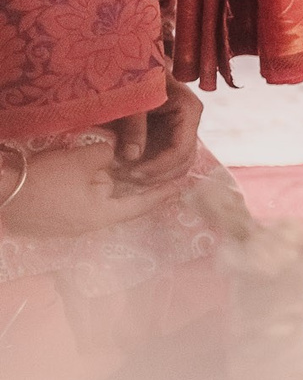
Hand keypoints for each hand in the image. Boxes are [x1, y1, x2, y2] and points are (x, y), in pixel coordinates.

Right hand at [2, 133, 165, 238]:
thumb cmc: (44, 180)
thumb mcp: (81, 161)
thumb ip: (106, 156)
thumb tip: (113, 155)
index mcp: (101, 215)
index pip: (140, 205)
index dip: (161, 193)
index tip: (181, 186)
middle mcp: (87, 224)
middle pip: (113, 196)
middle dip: (112, 176)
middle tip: (116, 158)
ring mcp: (66, 224)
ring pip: (90, 195)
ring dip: (91, 178)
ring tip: (82, 161)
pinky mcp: (49, 218)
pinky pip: (72, 198)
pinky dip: (76, 183)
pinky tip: (67, 169)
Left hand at [110, 83, 203, 194]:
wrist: (123, 62)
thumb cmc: (130, 73)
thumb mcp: (130, 96)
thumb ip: (133, 125)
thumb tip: (132, 156)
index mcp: (188, 109)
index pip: (181, 148)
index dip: (159, 166)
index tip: (132, 173)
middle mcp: (189, 123)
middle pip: (183, 161)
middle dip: (157, 175)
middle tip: (126, 179)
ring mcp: (179, 131)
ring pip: (176, 165)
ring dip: (154, 176)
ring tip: (125, 176)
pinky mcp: (165, 136)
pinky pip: (164, 161)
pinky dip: (149, 170)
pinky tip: (127, 170)